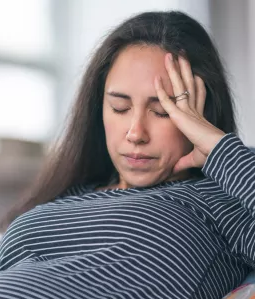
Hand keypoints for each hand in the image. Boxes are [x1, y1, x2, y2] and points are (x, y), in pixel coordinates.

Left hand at [154, 53, 224, 174]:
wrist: (216, 154)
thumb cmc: (210, 155)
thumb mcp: (193, 158)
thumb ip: (183, 161)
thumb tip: (174, 170)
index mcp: (198, 117)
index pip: (196, 97)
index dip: (196, 84)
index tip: (194, 74)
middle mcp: (194, 110)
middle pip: (188, 84)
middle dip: (183, 70)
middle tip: (179, 56)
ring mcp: (188, 110)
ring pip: (179, 85)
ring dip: (174, 70)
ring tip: (170, 55)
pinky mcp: (181, 115)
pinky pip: (168, 99)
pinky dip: (162, 89)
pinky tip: (156, 77)